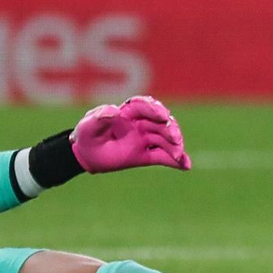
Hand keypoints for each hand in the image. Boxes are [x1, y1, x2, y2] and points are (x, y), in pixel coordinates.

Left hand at [71, 96, 191, 173]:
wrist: (86, 154)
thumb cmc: (86, 135)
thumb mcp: (87, 126)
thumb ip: (99, 118)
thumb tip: (113, 111)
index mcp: (127, 112)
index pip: (145, 106)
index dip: (155, 109)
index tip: (162, 116)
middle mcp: (140, 124)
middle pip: (160, 123)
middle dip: (170, 129)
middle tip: (175, 138)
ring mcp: (144, 139)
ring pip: (164, 140)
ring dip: (174, 146)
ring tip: (179, 156)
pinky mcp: (145, 156)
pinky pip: (162, 157)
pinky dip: (175, 161)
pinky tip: (186, 166)